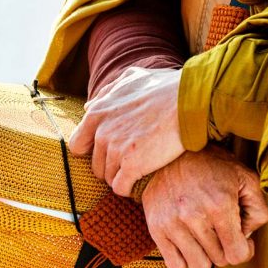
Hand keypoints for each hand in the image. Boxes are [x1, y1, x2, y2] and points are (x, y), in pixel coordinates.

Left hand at [69, 67, 184, 196]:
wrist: (189, 101)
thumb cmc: (165, 88)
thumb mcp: (131, 80)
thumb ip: (108, 93)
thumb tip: (89, 105)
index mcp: (98, 113)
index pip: (78, 144)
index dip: (92, 151)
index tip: (108, 152)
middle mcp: (101, 132)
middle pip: (95, 165)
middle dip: (110, 166)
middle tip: (130, 163)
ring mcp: (115, 150)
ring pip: (108, 178)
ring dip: (122, 177)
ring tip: (139, 171)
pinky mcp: (131, 165)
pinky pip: (121, 187)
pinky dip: (129, 188)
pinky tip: (140, 181)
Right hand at [142, 146, 267, 267]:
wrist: (171, 152)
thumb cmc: (213, 165)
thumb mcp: (246, 179)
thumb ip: (258, 210)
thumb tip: (247, 237)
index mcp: (220, 204)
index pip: (237, 254)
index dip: (244, 250)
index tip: (241, 238)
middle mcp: (194, 216)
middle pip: (219, 260)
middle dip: (224, 248)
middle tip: (220, 229)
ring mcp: (172, 223)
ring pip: (198, 266)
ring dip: (205, 255)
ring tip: (204, 236)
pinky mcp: (156, 227)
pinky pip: (175, 265)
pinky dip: (184, 258)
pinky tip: (188, 241)